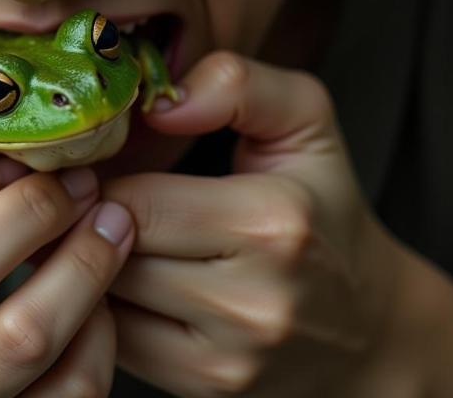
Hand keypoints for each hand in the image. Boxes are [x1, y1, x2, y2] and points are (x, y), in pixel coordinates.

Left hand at [102, 52, 406, 397]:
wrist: (366, 325)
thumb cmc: (322, 207)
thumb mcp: (304, 120)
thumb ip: (237, 85)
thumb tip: (161, 104)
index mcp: (273, 223)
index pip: (135, 200)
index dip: (106, 177)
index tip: (101, 165)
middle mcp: (254, 302)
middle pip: (115, 252)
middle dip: (91, 218)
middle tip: (86, 196)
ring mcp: (230, 359)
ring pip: (106, 301)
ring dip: (91, 261)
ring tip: (103, 231)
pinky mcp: (207, 389)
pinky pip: (115, 342)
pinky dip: (107, 306)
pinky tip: (125, 277)